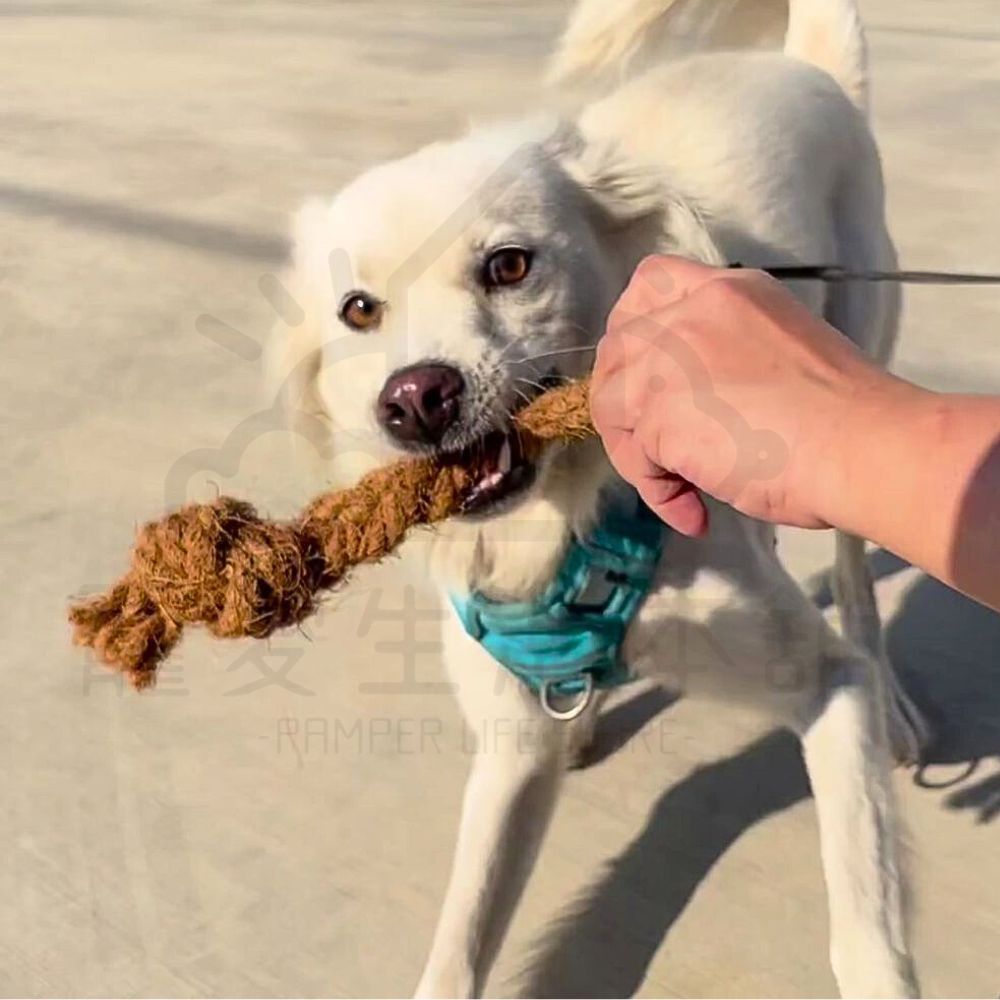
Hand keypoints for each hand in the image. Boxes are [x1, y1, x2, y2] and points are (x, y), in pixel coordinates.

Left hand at [590, 255, 904, 534]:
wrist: (862, 446)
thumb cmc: (846, 418)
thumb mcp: (781, 353)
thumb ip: (730, 355)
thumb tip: (697, 398)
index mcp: (729, 293)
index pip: (653, 282)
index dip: (636, 328)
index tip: (647, 371)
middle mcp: (691, 313)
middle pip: (617, 344)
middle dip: (624, 397)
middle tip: (654, 443)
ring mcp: (667, 358)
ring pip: (611, 402)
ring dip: (638, 452)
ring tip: (685, 487)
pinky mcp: (655, 408)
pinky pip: (634, 457)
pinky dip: (659, 491)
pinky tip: (695, 511)